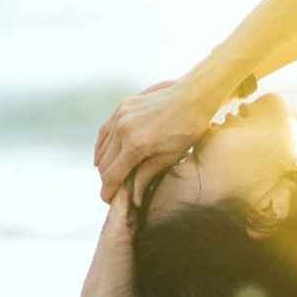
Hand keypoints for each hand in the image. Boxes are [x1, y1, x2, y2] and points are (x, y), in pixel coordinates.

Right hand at [93, 72, 225, 201]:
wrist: (194, 95)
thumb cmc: (188, 129)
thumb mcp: (171, 156)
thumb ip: (147, 175)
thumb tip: (134, 198)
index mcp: (136, 145)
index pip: (112, 175)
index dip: (108, 191)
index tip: (108, 201)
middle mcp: (123, 130)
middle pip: (104, 164)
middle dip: (106, 179)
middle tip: (113, 190)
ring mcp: (120, 116)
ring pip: (102, 148)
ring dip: (104, 164)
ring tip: (112, 174)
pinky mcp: (122, 107)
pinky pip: (104, 131)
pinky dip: (103, 145)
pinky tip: (105, 154)